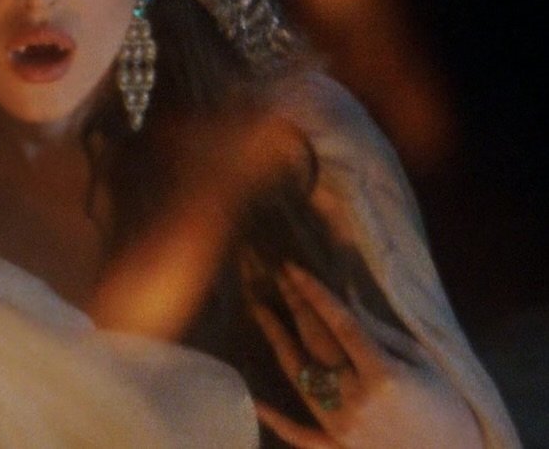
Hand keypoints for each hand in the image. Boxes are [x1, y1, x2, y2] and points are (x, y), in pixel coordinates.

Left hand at [250, 262, 480, 448]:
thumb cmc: (447, 405)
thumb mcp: (421, 361)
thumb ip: (379, 334)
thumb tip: (344, 305)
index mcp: (383, 375)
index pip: (339, 324)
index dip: (314, 294)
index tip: (292, 268)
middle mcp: (356, 399)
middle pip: (314, 344)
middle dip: (295, 306)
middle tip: (277, 277)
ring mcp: (342, 427)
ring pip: (299, 377)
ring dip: (278, 341)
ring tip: (260, 309)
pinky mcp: (336, 448)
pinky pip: (299, 433)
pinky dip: (276, 419)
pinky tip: (252, 399)